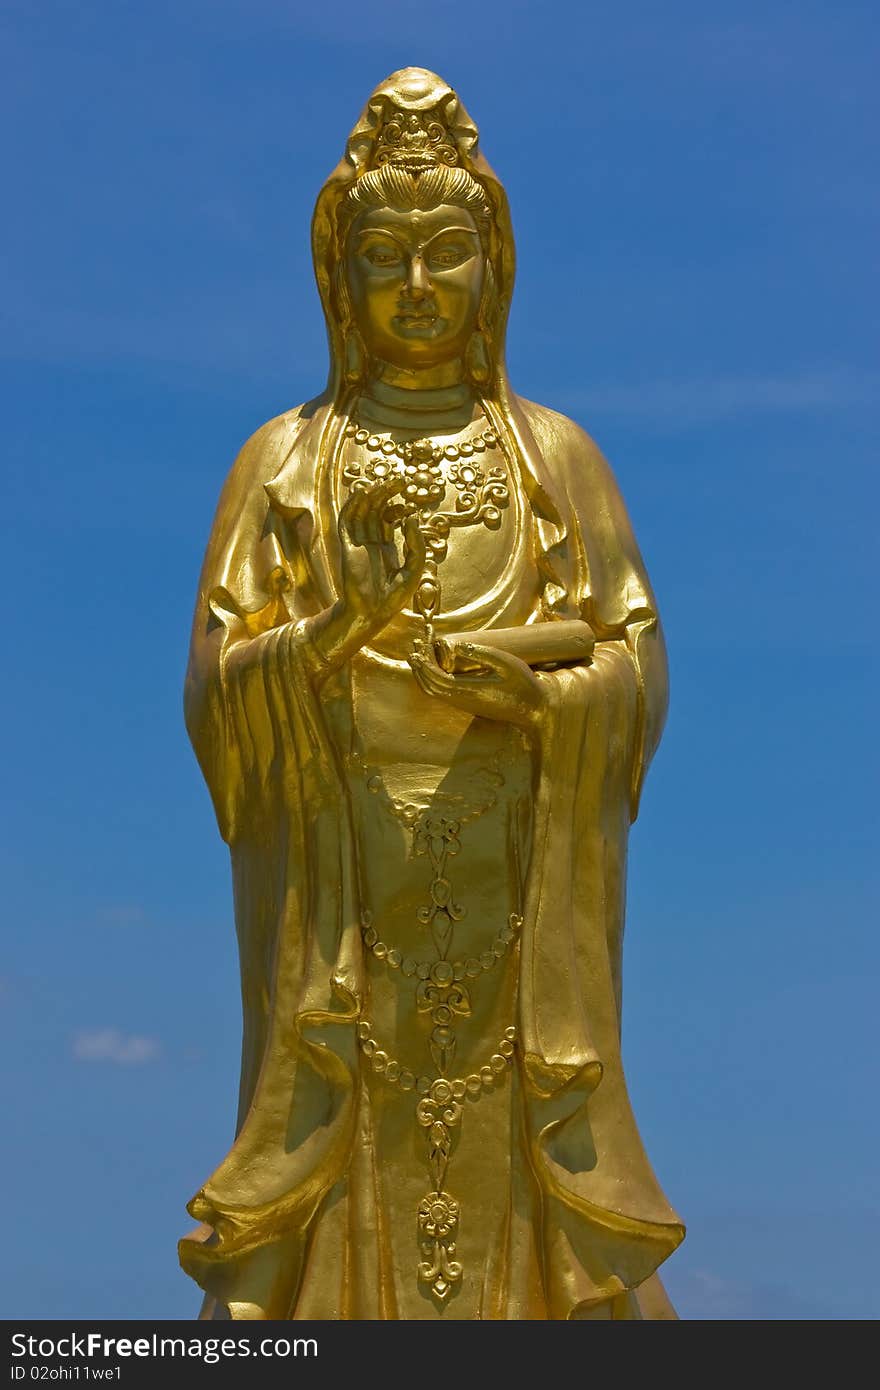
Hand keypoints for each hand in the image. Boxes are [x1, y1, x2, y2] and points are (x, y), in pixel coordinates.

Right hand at [338, 481, 425, 629]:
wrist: (371, 614)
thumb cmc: (393, 597)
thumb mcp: (414, 568)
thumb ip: (416, 543)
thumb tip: (412, 516)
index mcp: (386, 547)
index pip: (390, 518)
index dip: (399, 506)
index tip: (410, 499)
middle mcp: (370, 542)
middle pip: (376, 510)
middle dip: (386, 493)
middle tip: (399, 479)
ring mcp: (358, 543)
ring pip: (361, 511)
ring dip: (371, 494)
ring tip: (384, 481)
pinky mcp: (347, 546)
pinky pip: (347, 521)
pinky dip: (353, 504)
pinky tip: (363, 491)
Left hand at [408, 637, 544, 729]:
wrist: (534, 709)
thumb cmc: (524, 685)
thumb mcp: (507, 664)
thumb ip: (482, 654)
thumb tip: (456, 646)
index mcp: (469, 691)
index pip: (436, 679)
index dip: (425, 662)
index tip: (421, 643)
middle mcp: (462, 701)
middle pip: (429, 686)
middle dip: (419, 665)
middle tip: (416, 643)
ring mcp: (464, 704)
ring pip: (434, 691)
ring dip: (423, 672)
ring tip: (420, 651)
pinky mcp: (468, 703)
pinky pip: (442, 692)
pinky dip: (433, 677)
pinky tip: (434, 664)